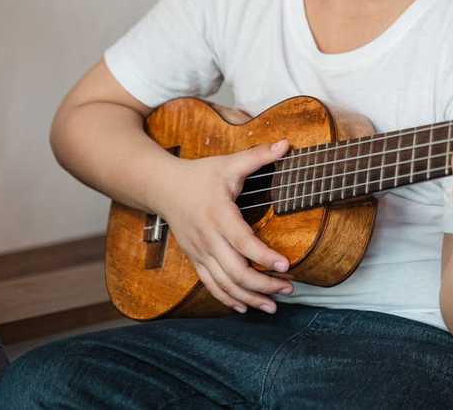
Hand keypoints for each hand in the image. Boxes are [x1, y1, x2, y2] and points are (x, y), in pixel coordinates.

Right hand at [155, 139, 294, 313]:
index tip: (286, 266)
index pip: (242, 241)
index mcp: (218, 214)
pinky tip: (246, 307)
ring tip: (274, 306)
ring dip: (250, 297)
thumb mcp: (229, 163)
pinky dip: (228, 299)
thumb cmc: (200, 175)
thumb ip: (259, 155)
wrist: (163, 188)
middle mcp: (208, 238)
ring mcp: (200, 252)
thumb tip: (287, 145)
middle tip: (290, 289)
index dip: (263, 256)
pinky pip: (211, 286)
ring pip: (224, 284)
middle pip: (235, 270)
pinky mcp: (195, 259)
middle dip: (263, 284)